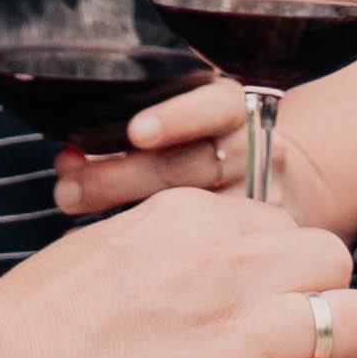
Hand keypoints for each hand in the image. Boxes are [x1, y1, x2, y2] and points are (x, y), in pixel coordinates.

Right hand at [0, 184, 356, 357]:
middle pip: (332, 257)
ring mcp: (234, 333)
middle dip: (327, 297)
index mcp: (184, 218)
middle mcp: (222, 262)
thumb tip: (196, 286)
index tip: (257, 306)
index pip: (278, 225)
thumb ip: (164, 258)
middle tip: (304, 342)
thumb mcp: (101, 252)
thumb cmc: (25, 332)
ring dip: (352, 354)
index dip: (277, 269)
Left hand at [53, 75, 352, 235]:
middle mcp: (251, 150)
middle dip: (121, 174)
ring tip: (74, 208)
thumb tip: (66, 155)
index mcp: (233, 108)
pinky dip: (154, 249)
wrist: (290, 186)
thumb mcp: (198, 115)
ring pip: (194, 210)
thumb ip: (145, 126)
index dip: (177, 117)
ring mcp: (258, 202)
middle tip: (68, 186)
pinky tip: (114, 251)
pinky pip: (208, 251)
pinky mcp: (258, 245)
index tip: (136, 132)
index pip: (215, 106)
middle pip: (190, 165)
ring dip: (125, 209)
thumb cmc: (214, 147)